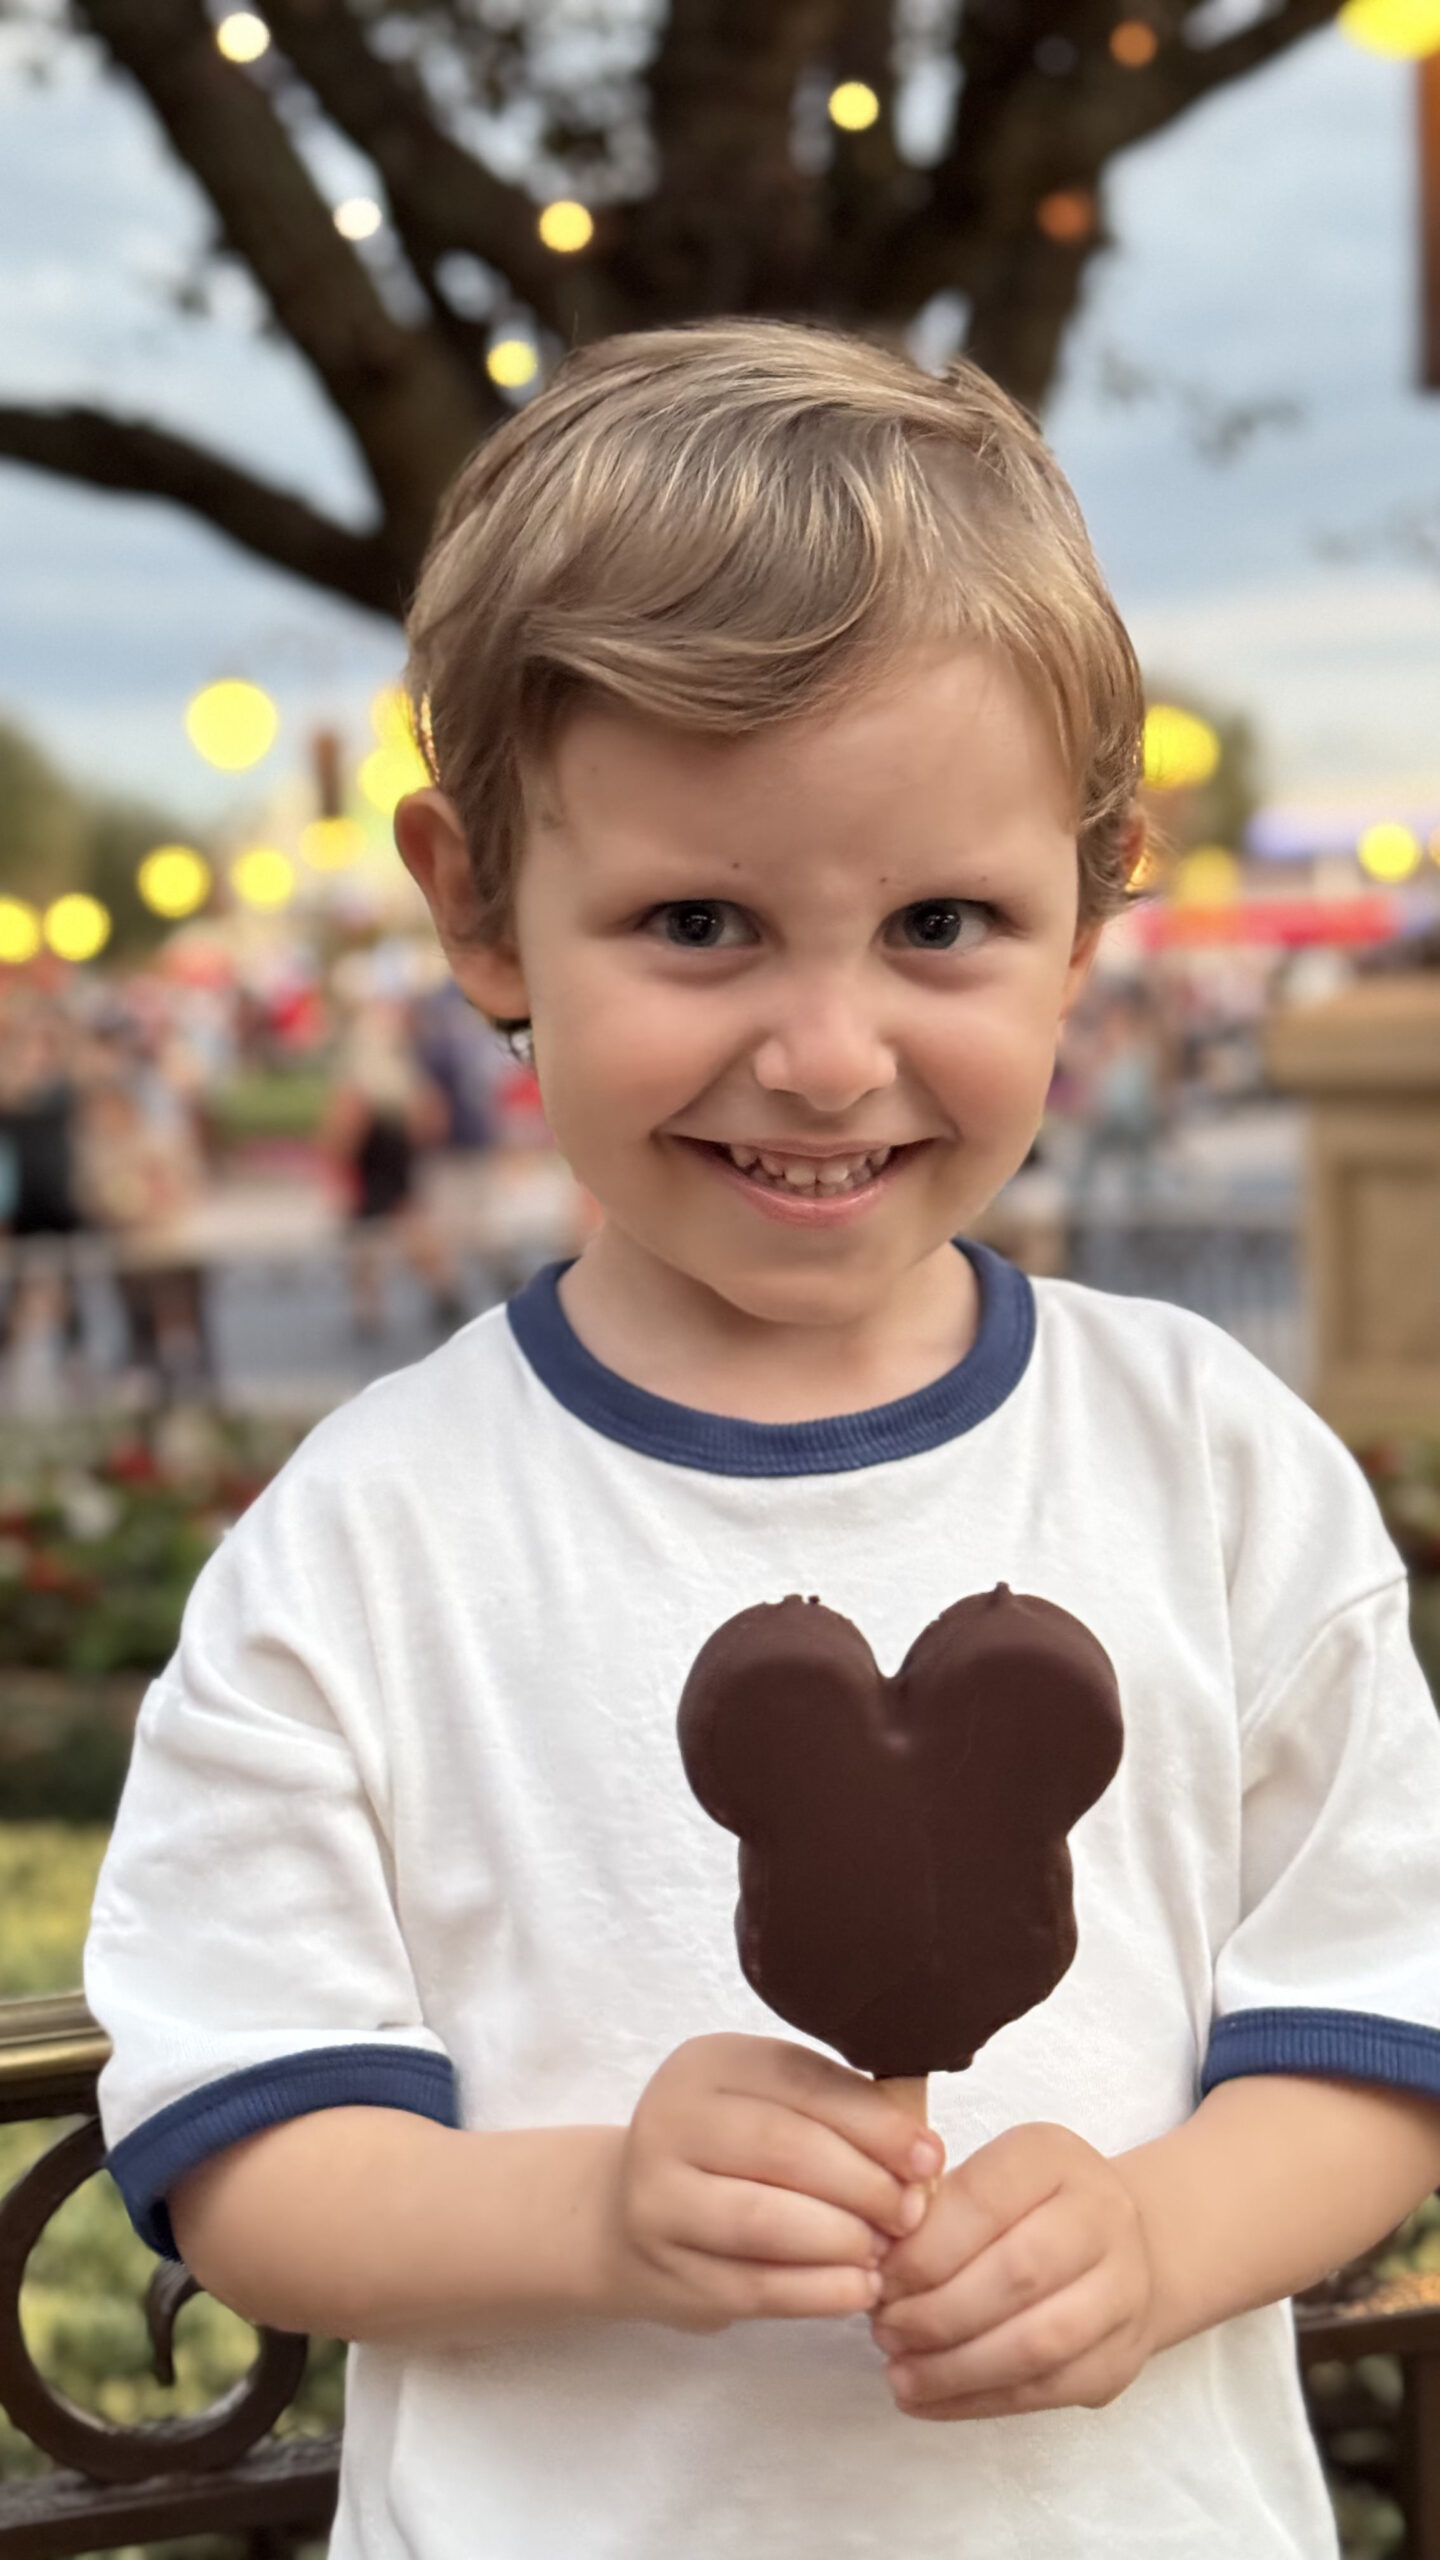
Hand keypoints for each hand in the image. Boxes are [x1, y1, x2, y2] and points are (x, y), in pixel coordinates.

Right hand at [598, 2033, 944, 2333]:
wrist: (626, 2217)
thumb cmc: (728, 2152)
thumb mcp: (771, 2103)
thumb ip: (839, 2110)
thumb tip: (923, 2149)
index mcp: (709, 2064)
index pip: (801, 2083)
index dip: (874, 2122)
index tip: (930, 2156)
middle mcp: (671, 2121)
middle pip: (783, 2149)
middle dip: (864, 2184)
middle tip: (912, 2212)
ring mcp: (659, 2200)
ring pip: (764, 2220)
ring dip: (842, 2239)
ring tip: (885, 2249)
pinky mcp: (669, 2274)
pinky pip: (754, 2287)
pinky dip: (818, 2292)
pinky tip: (857, 2289)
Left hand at [869, 2121, 1158, 2418]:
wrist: (1129, 2244)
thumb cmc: (1029, 2207)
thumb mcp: (987, 2176)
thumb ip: (937, 2207)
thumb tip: (876, 2259)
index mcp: (1054, 2158)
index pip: (986, 2200)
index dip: (924, 2248)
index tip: (878, 2277)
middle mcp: (1102, 2218)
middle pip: (1016, 2275)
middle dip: (936, 2312)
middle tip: (884, 2329)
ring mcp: (1122, 2291)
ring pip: (1036, 2344)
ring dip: (954, 2368)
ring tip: (899, 2371)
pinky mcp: (1119, 2359)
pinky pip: (1045, 2392)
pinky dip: (975, 2402)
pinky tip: (926, 2399)